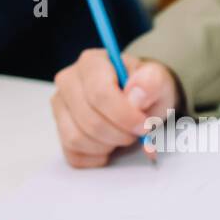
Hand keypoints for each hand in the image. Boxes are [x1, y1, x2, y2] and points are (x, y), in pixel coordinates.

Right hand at [51, 50, 178, 166]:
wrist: (140, 99)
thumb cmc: (145, 90)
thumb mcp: (159, 81)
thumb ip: (152, 83)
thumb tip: (136, 97)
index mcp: (91, 62)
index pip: (99, 94)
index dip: (125, 116)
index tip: (145, 125)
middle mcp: (68, 81)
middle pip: (89, 120)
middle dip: (120, 134)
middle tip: (137, 132)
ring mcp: (60, 106)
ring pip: (77, 139)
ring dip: (108, 146)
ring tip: (123, 136)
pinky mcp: (60, 129)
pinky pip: (73, 153)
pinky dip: (96, 156)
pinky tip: (110, 146)